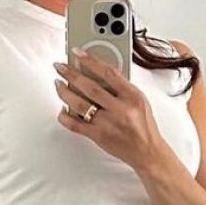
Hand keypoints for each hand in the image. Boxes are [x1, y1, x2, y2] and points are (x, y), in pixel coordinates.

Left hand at [53, 48, 160, 172]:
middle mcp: (120, 109)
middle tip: (60, 66)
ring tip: (58, 83)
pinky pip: (76, 125)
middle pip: (90, 87)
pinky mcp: (99, 136)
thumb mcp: (140, 100)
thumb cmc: (144, 125)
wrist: (147, 152)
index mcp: (133, 96)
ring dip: (65, 92)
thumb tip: (99, 72)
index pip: (109, 72)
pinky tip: (62, 109)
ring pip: (80, 104)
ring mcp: (108, 124)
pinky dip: (66, 116)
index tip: (77, 52)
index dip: (91, 60)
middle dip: (71, 74)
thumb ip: (122, 87)